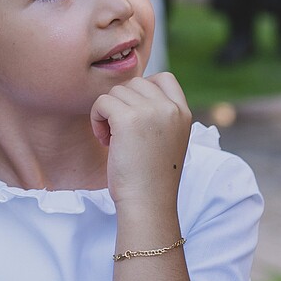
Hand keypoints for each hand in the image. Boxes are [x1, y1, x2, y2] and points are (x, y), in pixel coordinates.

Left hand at [89, 73, 192, 211]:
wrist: (148, 202)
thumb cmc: (152, 178)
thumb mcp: (168, 140)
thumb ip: (160, 115)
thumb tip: (134, 91)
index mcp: (184, 112)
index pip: (164, 78)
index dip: (143, 91)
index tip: (134, 116)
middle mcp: (170, 108)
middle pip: (135, 83)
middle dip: (122, 103)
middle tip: (120, 132)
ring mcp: (150, 111)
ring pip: (116, 92)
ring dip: (107, 112)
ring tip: (112, 139)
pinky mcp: (128, 118)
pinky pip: (102, 101)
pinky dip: (96, 118)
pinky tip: (104, 140)